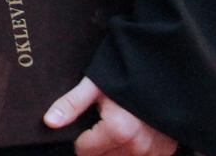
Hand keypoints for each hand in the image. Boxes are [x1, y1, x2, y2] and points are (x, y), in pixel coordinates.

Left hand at [45, 77, 175, 155]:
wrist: (161, 67)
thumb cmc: (126, 73)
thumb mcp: (95, 84)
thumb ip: (72, 104)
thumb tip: (49, 122)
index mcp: (119, 130)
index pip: (84, 151)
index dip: (79, 139)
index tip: (83, 126)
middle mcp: (138, 146)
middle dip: (95, 146)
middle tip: (99, 123)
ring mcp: (154, 151)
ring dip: (113, 150)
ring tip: (113, 126)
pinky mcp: (165, 151)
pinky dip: (132, 151)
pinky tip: (129, 136)